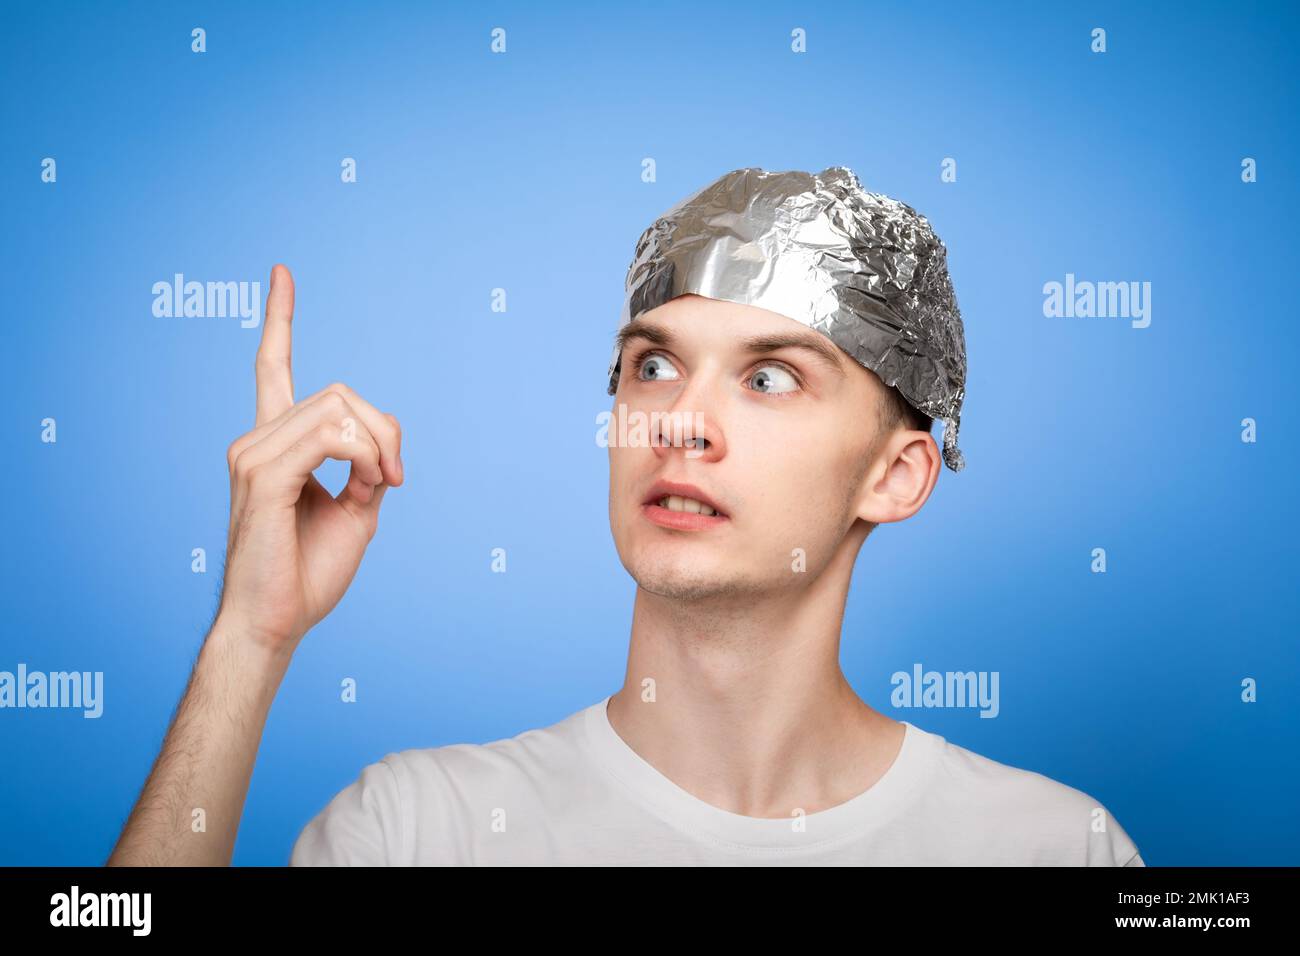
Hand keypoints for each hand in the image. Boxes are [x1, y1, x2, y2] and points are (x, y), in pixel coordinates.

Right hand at [215, 264, 403, 653]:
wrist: (276, 622)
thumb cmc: (308, 572)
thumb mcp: (355, 511)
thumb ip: (367, 469)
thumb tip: (384, 446)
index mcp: (275, 444)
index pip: (272, 367)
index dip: (280, 320)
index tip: (283, 274)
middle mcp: (257, 439)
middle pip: (341, 392)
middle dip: (385, 429)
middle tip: (395, 478)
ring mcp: (254, 454)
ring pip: (340, 409)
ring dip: (378, 447)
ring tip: (378, 488)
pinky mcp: (265, 476)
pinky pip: (331, 436)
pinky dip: (364, 456)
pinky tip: (369, 485)